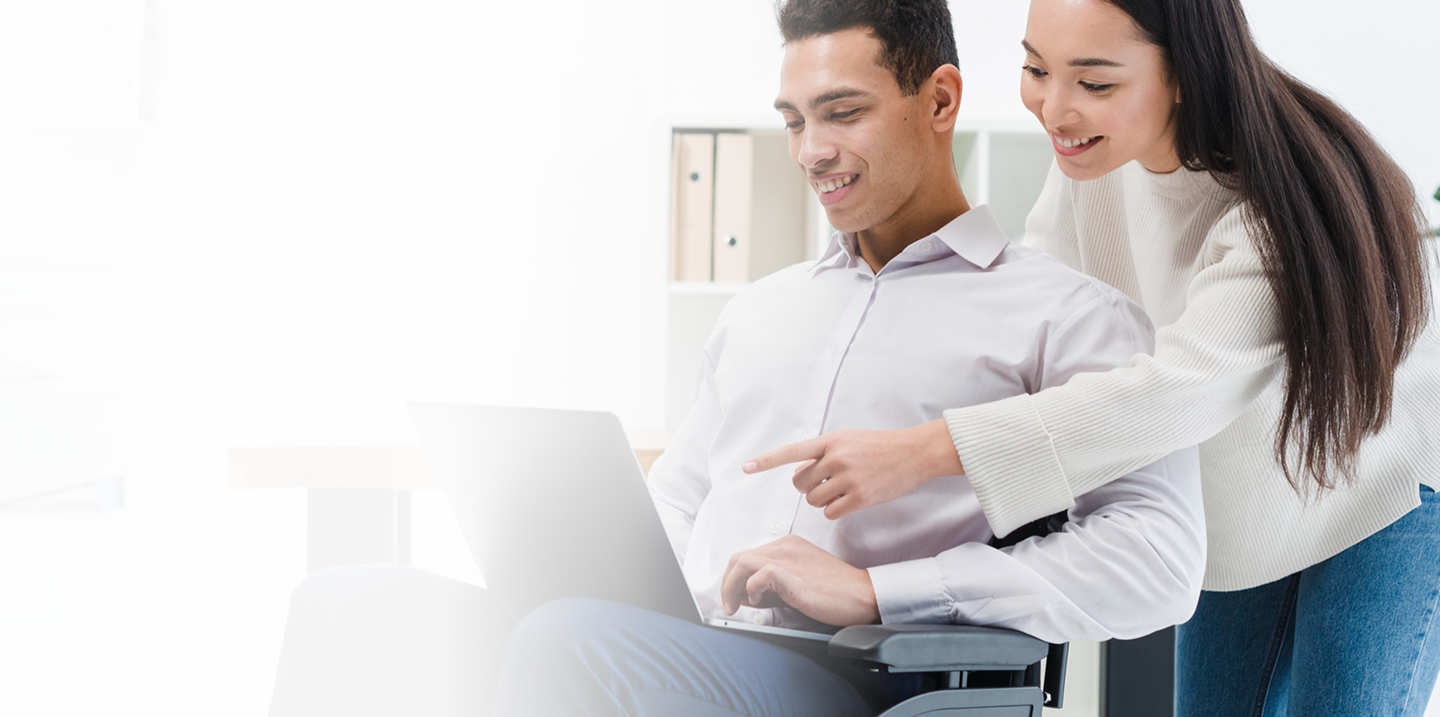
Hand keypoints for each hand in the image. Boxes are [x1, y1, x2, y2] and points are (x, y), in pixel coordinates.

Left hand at [720, 535, 879, 625]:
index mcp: (787, 545)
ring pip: (743, 562)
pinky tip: (758, 602)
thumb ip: (769, 586)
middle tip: (729, 605)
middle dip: (726, 583)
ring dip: (731, 587)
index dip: (733, 578)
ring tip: (736, 606)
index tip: (733, 598)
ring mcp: (790, 560)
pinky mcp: (794, 576)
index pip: (746, 556)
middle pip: (739, 558)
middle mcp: (786, 547)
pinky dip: (751, 589)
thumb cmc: (834, 591)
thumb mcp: (796, 582)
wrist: (862, 595)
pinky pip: (760, 575)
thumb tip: (742, 596)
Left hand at [741, 419, 963, 519]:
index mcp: (830, 441)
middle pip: (799, 483)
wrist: (913, 453)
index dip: (767, 460)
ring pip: (813, 500)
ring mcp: (848, 479)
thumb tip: (798, 474)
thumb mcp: (848, 440)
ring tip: (840, 490)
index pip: (792, 451)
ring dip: (821, 500)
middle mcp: (836, 458)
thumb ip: (822, 454)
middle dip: (806, 487)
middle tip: (824, 483)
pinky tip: (848, 501)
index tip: (746, 467)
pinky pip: (830, 512)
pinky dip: (834, 510)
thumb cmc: (878, 446)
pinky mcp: (860, 498)